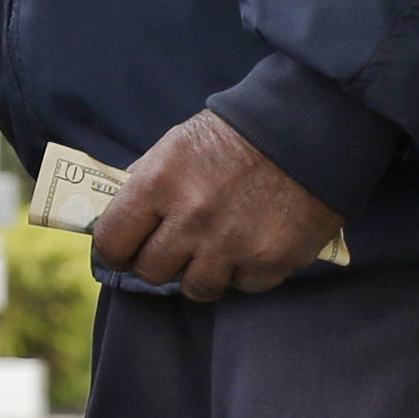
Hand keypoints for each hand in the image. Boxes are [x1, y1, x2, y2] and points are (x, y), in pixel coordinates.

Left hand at [91, 111, 340, 300]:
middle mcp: (191, 219)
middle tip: (175, 247)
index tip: (126, 249)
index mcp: (160, 182)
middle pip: (151, 271)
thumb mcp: (177, 144)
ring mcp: (231, 245)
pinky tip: (253, 243)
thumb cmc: (235, 135)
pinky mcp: (269, 262)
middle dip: (159, 261)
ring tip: (217, 248)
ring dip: (202, 272)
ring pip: (196, 288)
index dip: (116, 250)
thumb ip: (147, 182)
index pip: (112, 241)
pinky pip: (243, 285)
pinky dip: (245, 270)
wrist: (305, 129)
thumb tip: (120, 218)